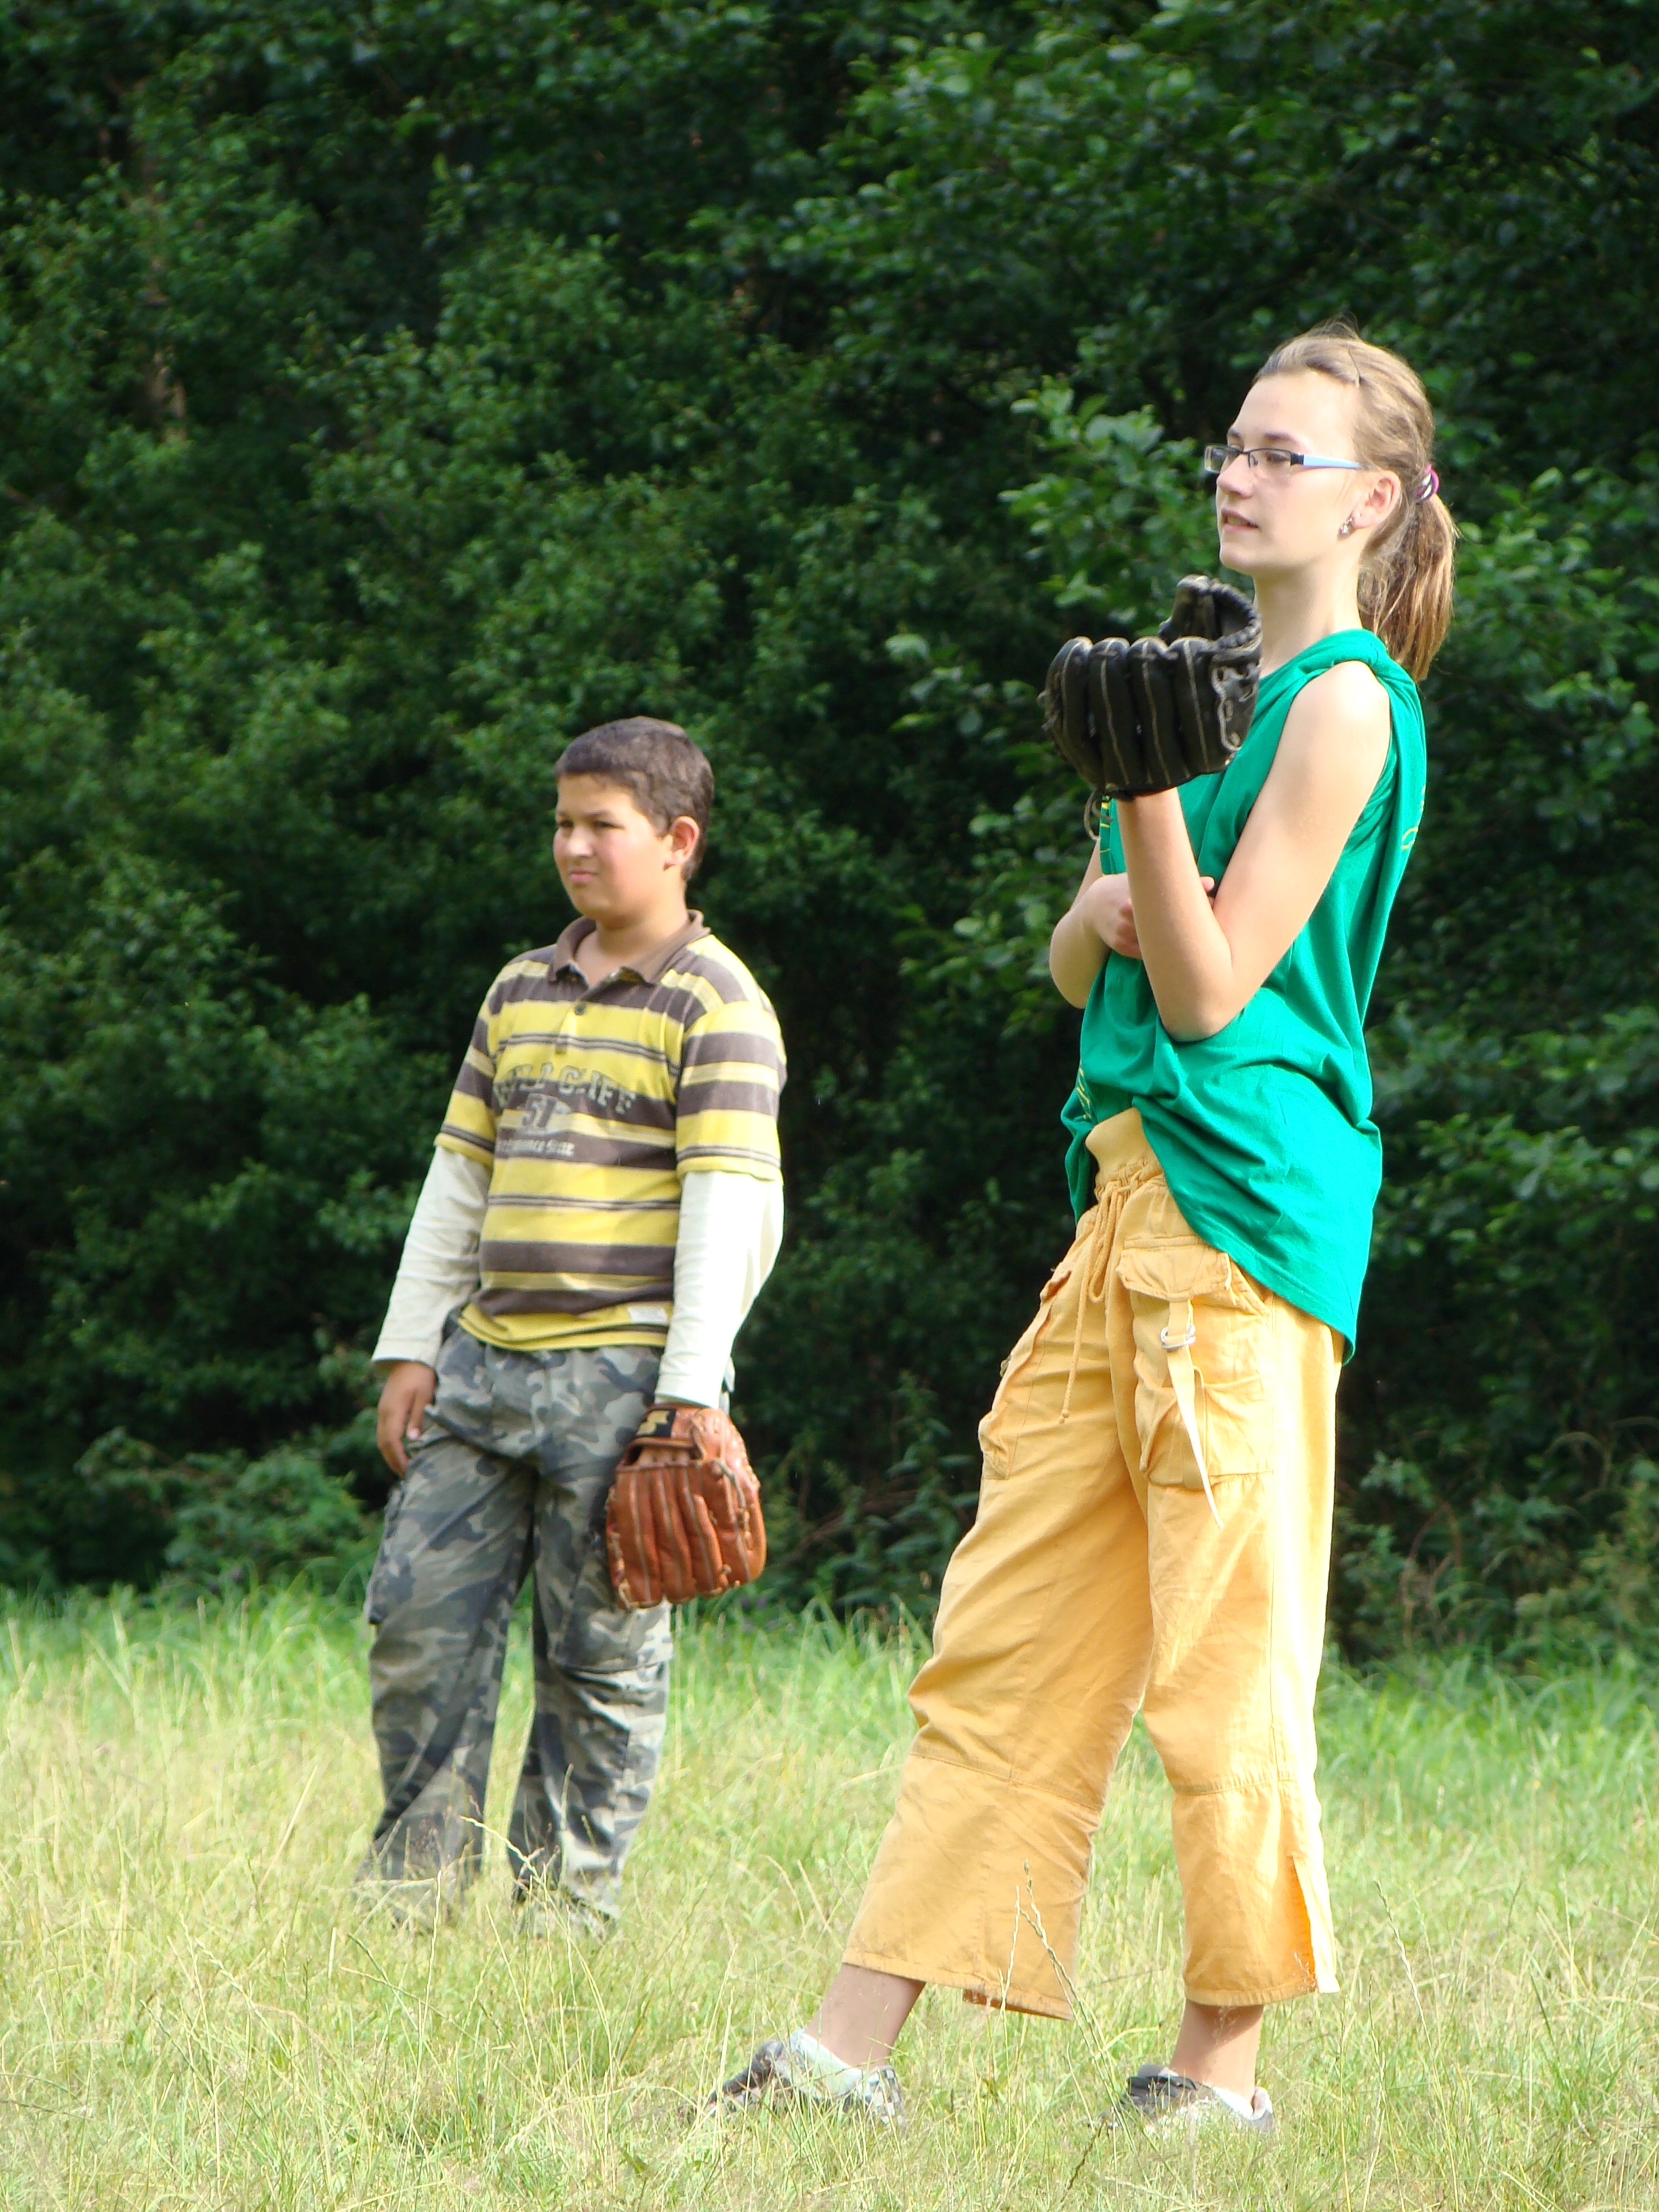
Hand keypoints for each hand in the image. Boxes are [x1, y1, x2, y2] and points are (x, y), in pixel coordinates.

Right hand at [377, 1361, 436, 1476]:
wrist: (408, 1357)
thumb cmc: (420, 1375)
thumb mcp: (424, 1395)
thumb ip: (418, 1417)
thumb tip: (413, 1440)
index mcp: (393, 1411)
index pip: (392, 1441)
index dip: (399, 1458)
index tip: (408, 1470)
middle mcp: (384, 1413)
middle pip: (383, 1443)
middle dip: (393, 1460)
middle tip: (405, 1475)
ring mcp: (382, 1411)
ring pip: (381, 1438)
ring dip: (389, 1454)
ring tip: (401, 1467)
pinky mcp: (384, 1408)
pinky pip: (382, 1431)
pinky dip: (388, 1444)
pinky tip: (397, 1450)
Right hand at [1080, 870, 1216, 960]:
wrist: (1094, 906)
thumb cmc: (1127, 888)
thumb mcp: (1145, 878)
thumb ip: (1175, 880)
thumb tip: (1211, 883)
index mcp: (1139, 889)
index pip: (1173, 897)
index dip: (1197, 902)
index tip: (1213, 904)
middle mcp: (1128, 909)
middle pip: (1168, 921)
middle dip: (1191, 924)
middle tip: (1211, 925)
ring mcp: (1123, 930)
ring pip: (1159, 941)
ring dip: (1177, 940)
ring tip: (1192, 936)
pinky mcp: (1121, 946)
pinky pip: (1149, 952)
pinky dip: (1161, 949)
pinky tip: (1171, 945)